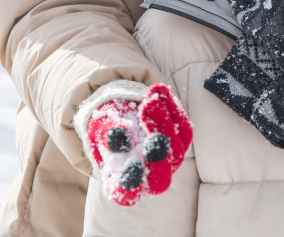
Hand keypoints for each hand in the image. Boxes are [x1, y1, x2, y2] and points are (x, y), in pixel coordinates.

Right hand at [86, 83, 192, 205]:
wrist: (123, 115)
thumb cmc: (107, 128)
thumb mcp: (101, 128)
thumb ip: (109, 133)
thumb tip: (122, 135)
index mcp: (123, 185)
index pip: (128, 194)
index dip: (131, 182)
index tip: (131, 165)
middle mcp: (149, 179)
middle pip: (160, 177)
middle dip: (157, 151)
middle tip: (145, 127)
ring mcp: (169, 163)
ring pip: (175, 150)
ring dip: (163, 122)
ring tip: (150, 100)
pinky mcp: (180, 144)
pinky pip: (183, 129)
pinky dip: (172, 108)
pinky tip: (158, 90)